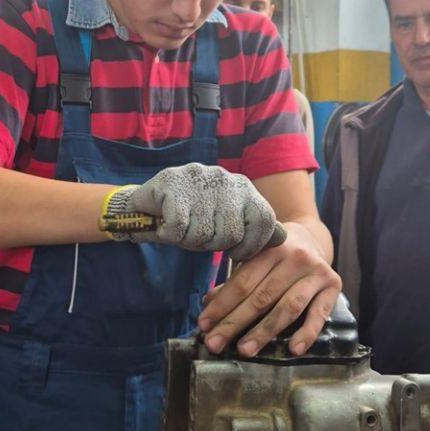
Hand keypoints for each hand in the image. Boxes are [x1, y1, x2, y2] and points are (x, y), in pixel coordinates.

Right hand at [104, 164, 277, 259]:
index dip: (251, 245)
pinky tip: (165, 226)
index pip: (264, 220)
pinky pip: (178, 229)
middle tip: (199, 235)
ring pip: (203, 234)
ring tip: (182, 228)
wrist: (147, 203)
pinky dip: (169, 236)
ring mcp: (198, 178)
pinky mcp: (172, 184)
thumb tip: (283, 237)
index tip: (234, 252)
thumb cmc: (192, 216)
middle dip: (213, 245)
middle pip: (231, 234)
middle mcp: (225, 178)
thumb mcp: (228, 221)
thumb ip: (253, 229)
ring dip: (188, 241)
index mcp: (243, 187)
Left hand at [198, 220, 340, 355]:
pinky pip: (319, 314)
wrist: (312, 239)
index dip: (222, 306)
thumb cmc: (275, 255)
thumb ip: (235, 282)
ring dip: (264, 332)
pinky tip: (293, 349)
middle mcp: (294, 257)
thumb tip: (208, 304)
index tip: (204, 325)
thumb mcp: (253, 260)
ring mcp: (316, 271)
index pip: (243, 282)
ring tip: (245, 350)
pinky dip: (307, 333)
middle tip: (215, 343)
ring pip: (287, 307)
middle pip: (262, 297)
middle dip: (235, 323)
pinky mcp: (333, 285)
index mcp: (270, 248)